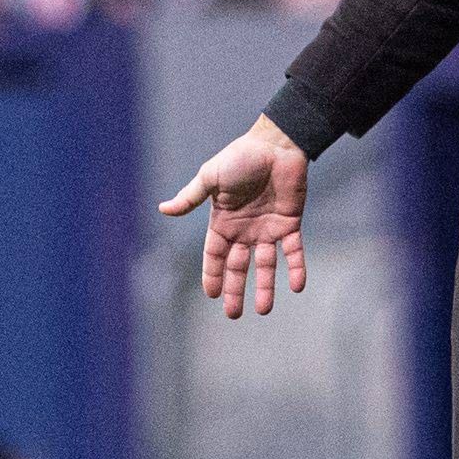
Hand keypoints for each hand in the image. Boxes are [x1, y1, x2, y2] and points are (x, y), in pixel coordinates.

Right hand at [160, 115, 309, 317]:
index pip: (215, 255)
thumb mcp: (210, 177)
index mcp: (223, 221)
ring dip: (265, 286)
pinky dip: (296, 268)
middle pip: (238, 266)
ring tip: (264, 309)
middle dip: (236, 290)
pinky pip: (294, 251)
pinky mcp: (290, 223)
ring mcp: (268, 229)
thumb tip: (162, 209)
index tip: (212, 294)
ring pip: (266, 265)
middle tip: (233, 315)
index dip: (213, 274)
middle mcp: (245, 230)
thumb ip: (191, 197)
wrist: (276, 144)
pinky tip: (296, 286)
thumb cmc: (241, 157)